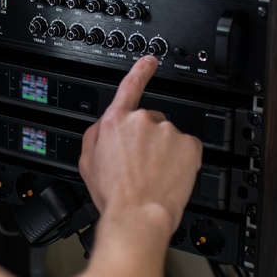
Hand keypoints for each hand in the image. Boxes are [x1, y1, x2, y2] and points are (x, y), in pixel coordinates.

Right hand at [79, 56, 202, 235]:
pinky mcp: (189, 146)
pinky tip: (170, 176)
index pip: (130, 87)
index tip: (150, 61)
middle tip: (142, 165)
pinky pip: (188, 149)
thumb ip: (95, 135)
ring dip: (165, 152)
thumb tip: (104, 125)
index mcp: (116, 122)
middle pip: (150, 122)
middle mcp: (142, 120)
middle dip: (148, 140)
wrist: (137, 215)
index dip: (141, 71)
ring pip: (169, 138)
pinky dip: (183, 160)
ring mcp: (167, 132)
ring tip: (154, 176)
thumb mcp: (87, 162)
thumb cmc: (113, 195)